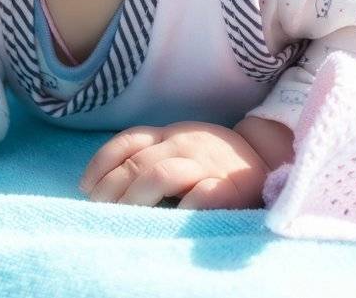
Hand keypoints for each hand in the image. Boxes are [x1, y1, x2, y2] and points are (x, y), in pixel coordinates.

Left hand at [78, 121, 273, 209]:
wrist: (270, 159)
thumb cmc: (214, 162)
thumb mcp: (181, 149)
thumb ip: (150, 158)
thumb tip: (98, 188)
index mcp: (171, 135)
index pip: (128, 141)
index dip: (102, 164)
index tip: (85, 189)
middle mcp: (186, 144)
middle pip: (138, 163)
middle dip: (112, 190)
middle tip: (99, 214)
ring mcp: (208, 164)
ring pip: (162, 174)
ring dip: (136, 198)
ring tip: (124, 219)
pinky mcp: (232, 185)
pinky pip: (203, 194)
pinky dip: (183, 207)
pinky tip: (168, 221)